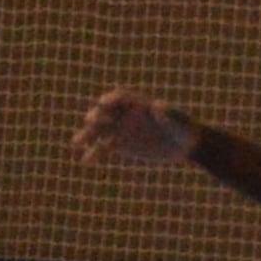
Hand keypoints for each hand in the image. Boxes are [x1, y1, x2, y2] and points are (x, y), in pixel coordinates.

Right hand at [73, 88, 197, 172]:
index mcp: (138, 104)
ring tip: (75, 144)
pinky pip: (102, 148)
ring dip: (86, 136)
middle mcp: (125, 114)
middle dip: (97, 116)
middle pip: (106, 113)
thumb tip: (157, 106)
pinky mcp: (120, 144)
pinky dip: (93, 154)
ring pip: (98, 131)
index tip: (103, 103)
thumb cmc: (184, 128)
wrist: (184, 144)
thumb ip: (169, 114)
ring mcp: (120, 129)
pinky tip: (86, 162)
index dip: (111, 99)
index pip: (121, 98)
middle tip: (90, 122)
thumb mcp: (179, 122)